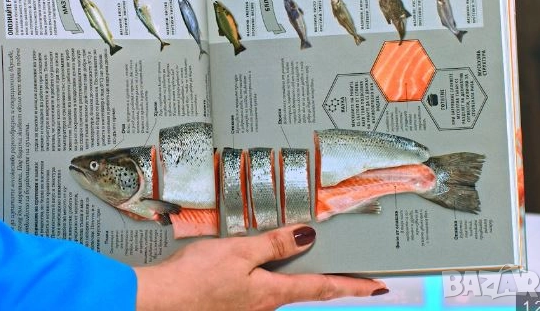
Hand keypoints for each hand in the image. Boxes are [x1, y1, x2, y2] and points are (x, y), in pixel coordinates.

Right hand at [133, 225, 387, 310]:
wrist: (161, 299)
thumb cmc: (196, 278)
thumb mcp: (240, 253)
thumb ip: (274, 244)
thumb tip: (307, 236)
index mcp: (272, 292)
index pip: (322, 287)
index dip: (353, 285)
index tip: (378, 286)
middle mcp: (264, 305)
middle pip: (304, 290)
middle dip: (328, 281)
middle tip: (351, 274)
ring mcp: (246, 307)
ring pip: (280, 289)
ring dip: (296, 277)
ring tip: (306, 261)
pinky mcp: (229, 303)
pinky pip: (259, 288)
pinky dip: (270, 277)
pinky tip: (258, 267)